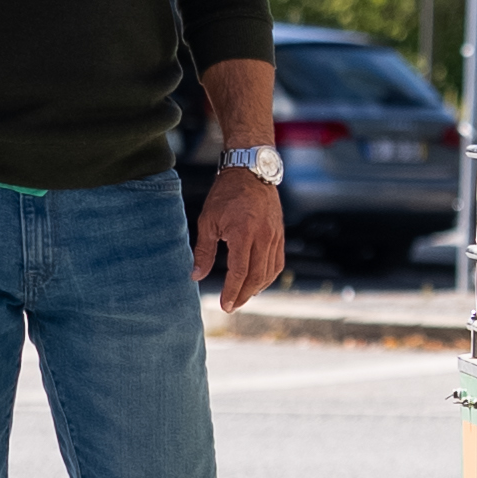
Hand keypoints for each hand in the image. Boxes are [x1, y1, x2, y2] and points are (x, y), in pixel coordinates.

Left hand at [191, 159, 283, 312]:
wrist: (251, 171)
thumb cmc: (226, 193)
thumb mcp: (208, 221)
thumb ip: (204, 250)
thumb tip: (196, 275)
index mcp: (243, 233)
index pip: (240, 272)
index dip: (232, 292)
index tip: (224, 306)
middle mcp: (263, 237)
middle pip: (256, 277)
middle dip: (243, 295)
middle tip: (231, 306)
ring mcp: (274, 236)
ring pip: (269, 272)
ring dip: (256, 288)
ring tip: (242, 296)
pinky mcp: (279, 234)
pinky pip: (277, 262)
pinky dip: (268, 276)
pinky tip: (257, 281)